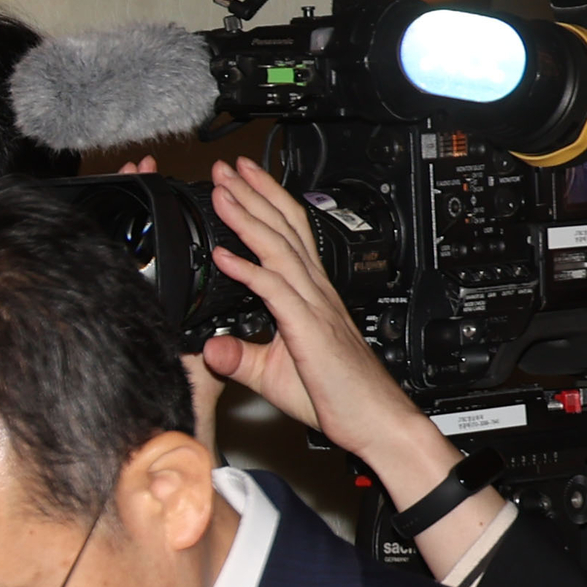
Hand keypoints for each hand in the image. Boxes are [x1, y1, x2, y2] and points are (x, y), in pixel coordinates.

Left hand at [198, 160, 498, 564]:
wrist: (373, 421)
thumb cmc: (335, 398)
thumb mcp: (274, 374)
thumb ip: (242, 357)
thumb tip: (213, 348)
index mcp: (308, 296)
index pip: (284, 238)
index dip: (261, 207)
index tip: (236, 185)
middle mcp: (313, 292)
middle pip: (283, 229)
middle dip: (254, 193)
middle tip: (227, 166)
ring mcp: (313, 306)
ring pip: (278, 248)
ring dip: (247, 216)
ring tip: (223, 189)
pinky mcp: (308, 329)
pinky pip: (274, 292)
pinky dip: (248, 270)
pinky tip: (225, 255)